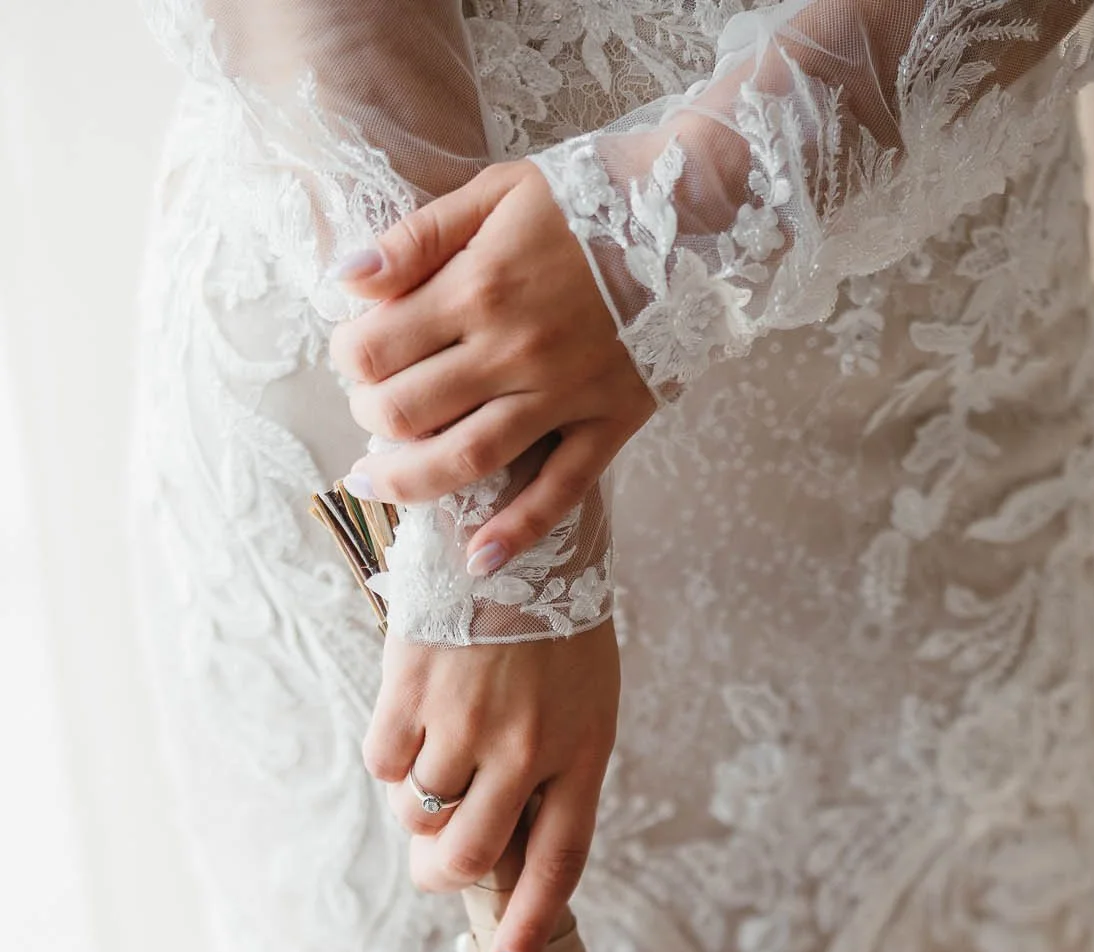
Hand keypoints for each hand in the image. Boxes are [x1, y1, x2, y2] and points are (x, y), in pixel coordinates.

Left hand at [329, 162, 653, 569]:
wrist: (692, 212)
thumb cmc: (585, 198)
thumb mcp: (495, 193)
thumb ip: (416, 238)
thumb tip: (346, 279)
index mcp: (479, 287)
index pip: (375, 348)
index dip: (348, 359)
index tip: (354, 355)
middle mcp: (514, 349)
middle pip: (408, 413)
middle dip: (370, 419)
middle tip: (370, 412)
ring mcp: (564, 394)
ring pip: (467, 460)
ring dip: (409, 483)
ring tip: (377, 485)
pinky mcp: (610, 422)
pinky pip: (560, 490)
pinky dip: (517, 532)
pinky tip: (478, 561)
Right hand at [368, 619, 619, 951]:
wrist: (518, 531)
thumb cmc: (557, 630)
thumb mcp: (586, 704)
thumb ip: (552, 777)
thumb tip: (501, 853)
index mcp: (582, 754)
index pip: (557, 864)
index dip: (529, 926)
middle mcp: (526, 747)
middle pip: (468, 856)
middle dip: (441, 873)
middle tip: (435, 859)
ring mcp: (466, 718)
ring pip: (418, 813)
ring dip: (416, 807)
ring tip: (433, 761)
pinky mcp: (413, 686)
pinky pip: (382, 763)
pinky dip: (389, 760)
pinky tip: (411, 721)